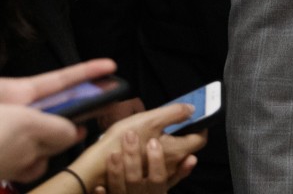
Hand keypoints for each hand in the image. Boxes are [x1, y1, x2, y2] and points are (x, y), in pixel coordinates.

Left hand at [0, 60, 115, 181]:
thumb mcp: (23, 123)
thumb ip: (56, 127)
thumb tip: (70, 134)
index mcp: (16, 92)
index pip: (61, 78)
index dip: (88, 72)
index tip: (111, 66)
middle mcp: (13, 113)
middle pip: (54, 115)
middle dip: (66, 126)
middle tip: (79, 131)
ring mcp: (7, 138)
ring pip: (41, 144)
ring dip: (42, 154)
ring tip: (26, 159)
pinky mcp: (0, 160)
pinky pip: (25, 163)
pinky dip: (27, 169)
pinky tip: (17, 171)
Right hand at [68, 103, 206, 190]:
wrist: (92, 170)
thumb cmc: (121, 143)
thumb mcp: (149, 120)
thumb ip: (174, 113)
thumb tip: (193, 108)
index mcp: (176, 152)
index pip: (200, 140)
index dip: (200, 126)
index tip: (193, 117)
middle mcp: (172, 168)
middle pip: (188, 152)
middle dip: (186, 137)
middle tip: (177, 124)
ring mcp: (158, 179)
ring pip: (175, 163)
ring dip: (174, 149)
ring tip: (163, 136)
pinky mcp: (144, 184)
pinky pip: (160, 174)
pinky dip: (161, 163)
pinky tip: (152, 154)